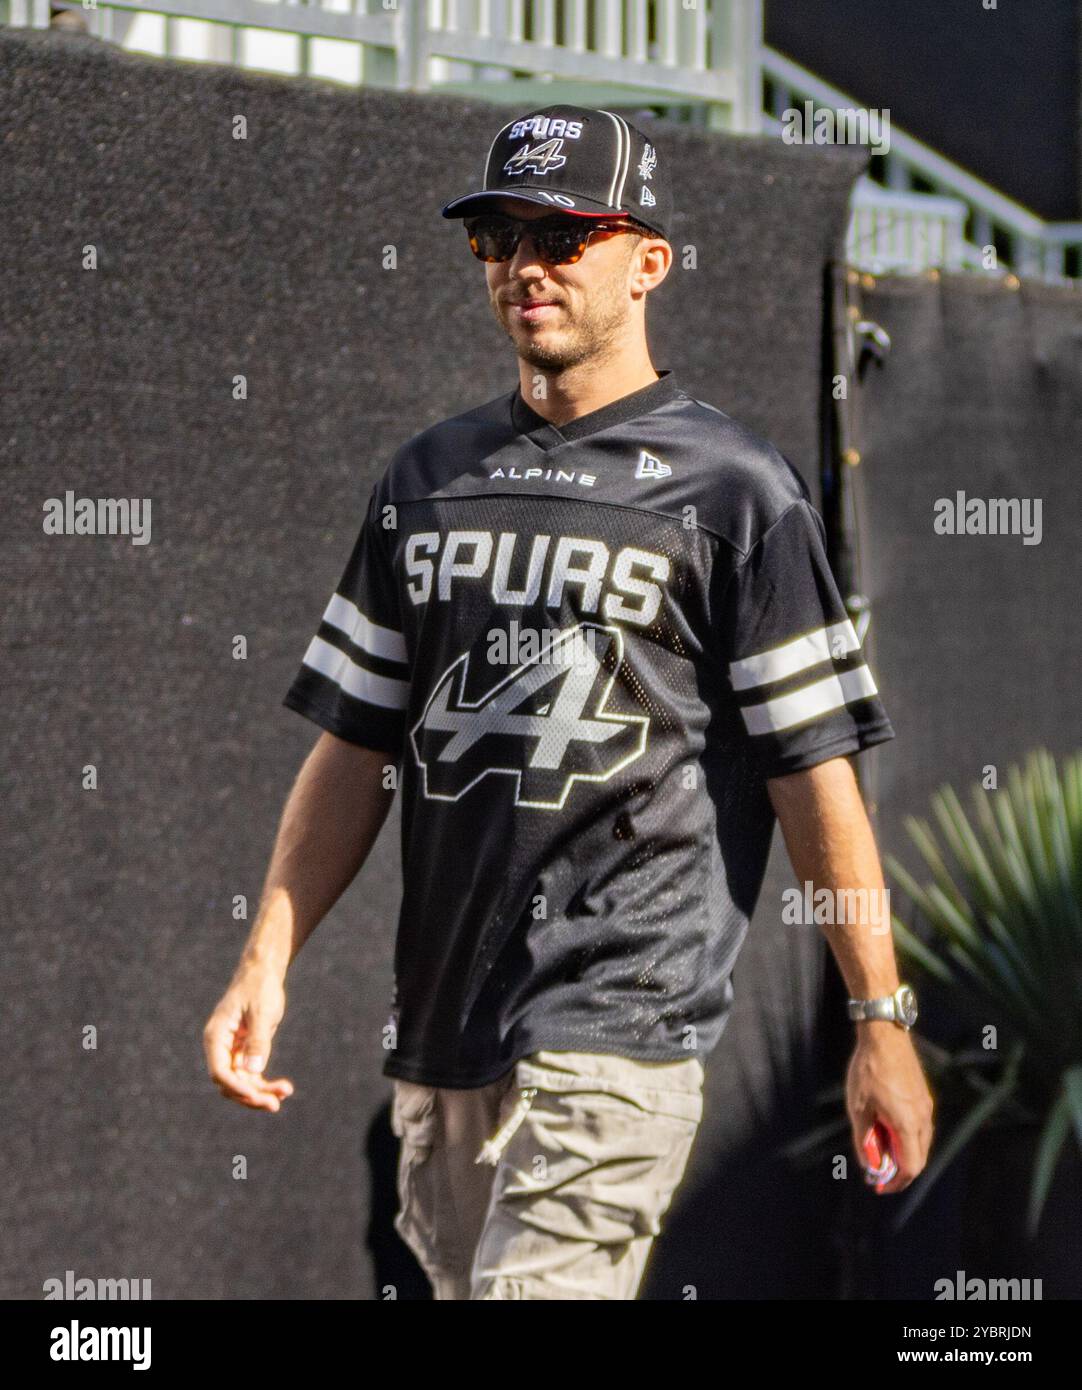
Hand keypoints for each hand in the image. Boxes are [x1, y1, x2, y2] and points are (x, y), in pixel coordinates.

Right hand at [203, 965, 294, 1111]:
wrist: (263, 972)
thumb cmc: (260, 988)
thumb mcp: (261, 1013)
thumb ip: (257, 1041)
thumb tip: (254, 1071)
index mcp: (216, 1036)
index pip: (219, 1071)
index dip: (236, 1088)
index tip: (256, 1096)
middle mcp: (220, 1047)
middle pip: (229, 1082)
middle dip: (250, 1095)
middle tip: (275, 1104)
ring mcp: (231, 1051)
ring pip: (241, 1082)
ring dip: (260, 1092)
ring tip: (284, 1094)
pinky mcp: (244, 1051)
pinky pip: (251, 1075)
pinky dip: (264, 1083)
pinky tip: (283, 1088)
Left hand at [846, 1023, 933, 1193]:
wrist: (884, 1036)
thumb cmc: (868, 1071)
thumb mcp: (858, 1108)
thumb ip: (865, 1140)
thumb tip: (870, 1165)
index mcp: (908, 1124)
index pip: (911, 1167)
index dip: (897, 1181)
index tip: (881, 1186)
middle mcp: (923, 1118)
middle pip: (918, 1157)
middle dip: (899, 1169)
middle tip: (877, 1173)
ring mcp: (926, 1106)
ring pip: (920, 1142)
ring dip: (903, 1152)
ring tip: (878, 1150)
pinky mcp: (923, 1096)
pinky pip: (919, 1126)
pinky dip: (906, 1136)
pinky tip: (887, 1128)